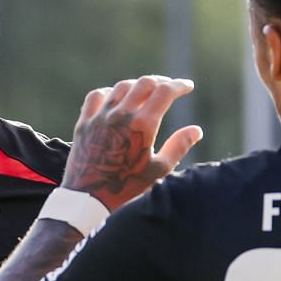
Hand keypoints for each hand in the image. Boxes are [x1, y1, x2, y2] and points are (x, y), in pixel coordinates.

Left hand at [62, 76, 202, 209]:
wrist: (88, 199)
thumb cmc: (127, 188)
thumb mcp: (158, 170)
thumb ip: (178, 147)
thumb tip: (196, 130)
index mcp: (142, 125)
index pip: (165, 92)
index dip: (180, 85)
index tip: (188, 86)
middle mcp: (120, 115)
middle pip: (145, 83)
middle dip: (162, 82)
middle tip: (169, 88)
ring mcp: (100, 117)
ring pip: (122, 87)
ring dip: (138, 85)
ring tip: (147, 92)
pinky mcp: (84, 122)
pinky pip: (97, 96)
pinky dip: (110, 92)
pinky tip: (116, 98)